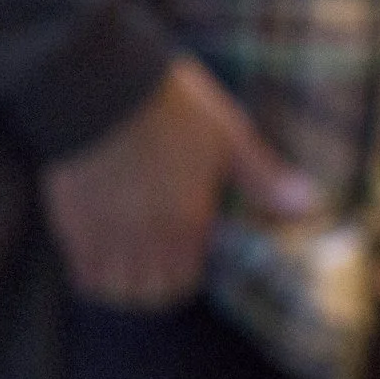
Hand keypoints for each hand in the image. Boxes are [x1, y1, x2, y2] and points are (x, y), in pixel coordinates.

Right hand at [42, 56, 316, 309]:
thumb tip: (310, 207)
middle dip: (153, 287)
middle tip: (155, 263)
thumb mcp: (227, 136)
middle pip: (146, 296)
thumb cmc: (169, 107)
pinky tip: (98, 246)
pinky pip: (80, 270)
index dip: (184, 277)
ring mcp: (102, 232)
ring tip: (125, 261)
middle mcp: (143, 238)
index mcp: (185, 224)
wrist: (99, 82)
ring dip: (120, 282)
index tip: (184, 258)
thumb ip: (263, 179)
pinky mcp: (69, 220)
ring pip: (111, 289)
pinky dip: (90, 269)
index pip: (182, 284)